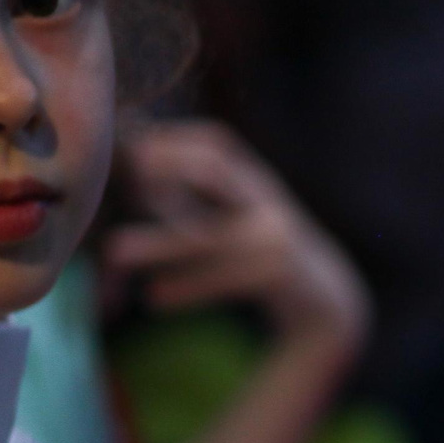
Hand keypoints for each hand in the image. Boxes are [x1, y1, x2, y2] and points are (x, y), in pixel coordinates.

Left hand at [102, 120, 370, 368]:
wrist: (330, 300)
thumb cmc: (263, 257)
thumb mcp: (229, 221)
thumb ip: (186, 201)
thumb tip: (129, 177)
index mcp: (255, 184)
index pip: (214, 144)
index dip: (170, 142)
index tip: (130, 153)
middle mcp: (269, 203)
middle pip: (215, 170)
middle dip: (169, 167)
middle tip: (128, 174)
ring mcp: (278, 239)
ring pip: (209, 236)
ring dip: (160, 244)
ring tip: (114, 252)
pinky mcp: (282, 276)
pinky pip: (225, 278)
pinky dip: (188, 286)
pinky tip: (153, 298)